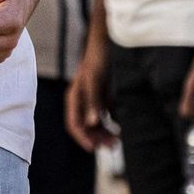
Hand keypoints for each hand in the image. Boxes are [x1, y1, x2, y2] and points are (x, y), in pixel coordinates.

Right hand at [66, 32, 117, 151]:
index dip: (82, 138)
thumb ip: (93, 101)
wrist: (105, 45)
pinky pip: (103, 117)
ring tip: (117, 143)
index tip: (93, 148)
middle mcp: (81, 102)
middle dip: (97, 138)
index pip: (74, 124)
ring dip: (104, 134)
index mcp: (74, 98)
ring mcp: (91, 101)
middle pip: (86, 127)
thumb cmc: (97, 61)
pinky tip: (118, 131)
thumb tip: (93, 122)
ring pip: (95, 124)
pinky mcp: (101, 99)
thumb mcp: (95, 80)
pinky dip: (109, 125)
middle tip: (113, 147)